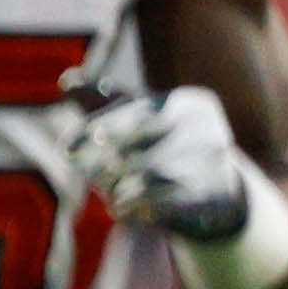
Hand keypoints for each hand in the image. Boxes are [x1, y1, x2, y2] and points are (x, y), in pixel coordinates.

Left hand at [53, 78, 255, 238]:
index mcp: (191, 103)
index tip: (66, 150)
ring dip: (117, 186)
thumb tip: (66, 80)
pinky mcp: (211, 194)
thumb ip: (103, 100)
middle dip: (103, 160)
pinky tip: (122, 208)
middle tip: (87, 175)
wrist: (221, 191)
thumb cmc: (167, 146)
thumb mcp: (140, 119)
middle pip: (139, 142)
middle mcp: (207, 127)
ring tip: (107, 193)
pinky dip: (134, 206)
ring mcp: (214, 160)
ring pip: (147, 173)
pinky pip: (161, 200)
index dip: (94, 130)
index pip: (133, 113)